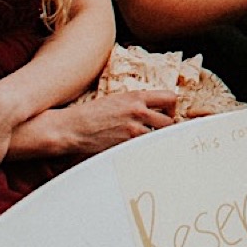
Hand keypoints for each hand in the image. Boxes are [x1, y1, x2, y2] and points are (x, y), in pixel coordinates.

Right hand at [42, 90, 178, 157]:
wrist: (74, 127)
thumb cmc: (93, 114)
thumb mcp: (117, 100)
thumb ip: (137, 103)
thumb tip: (154, 110)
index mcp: (136, 97)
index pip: (170, 97)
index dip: (172, 107)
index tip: (167, 113)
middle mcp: (138, 111)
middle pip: (169, 121)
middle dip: (166, 127)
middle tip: (159, 131)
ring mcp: (133, 129)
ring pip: (159, 137)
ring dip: (154, 139)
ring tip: (145, 141)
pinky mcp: (126, 144)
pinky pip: (144, 148)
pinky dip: (143, 149)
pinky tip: (137, 149)